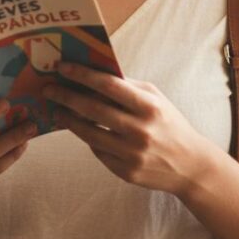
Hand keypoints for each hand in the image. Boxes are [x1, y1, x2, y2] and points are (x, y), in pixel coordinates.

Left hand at [44, 62, 218, 197]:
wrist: (190, 165)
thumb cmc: (168, 124)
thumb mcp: (156, 99)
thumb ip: (128, 86)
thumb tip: (93, 71)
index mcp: (149, 107)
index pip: (109, 86)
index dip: (82, 75)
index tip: (62, 67)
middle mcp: (140, 131)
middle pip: (93, 110)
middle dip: (66, 97)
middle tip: (48, 89)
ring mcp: (132, 154)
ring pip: (89, 134)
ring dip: (68, 120)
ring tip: (57, 110)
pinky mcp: (126, 172)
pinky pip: (98, 151)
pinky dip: (87, 139)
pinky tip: (80, 129)